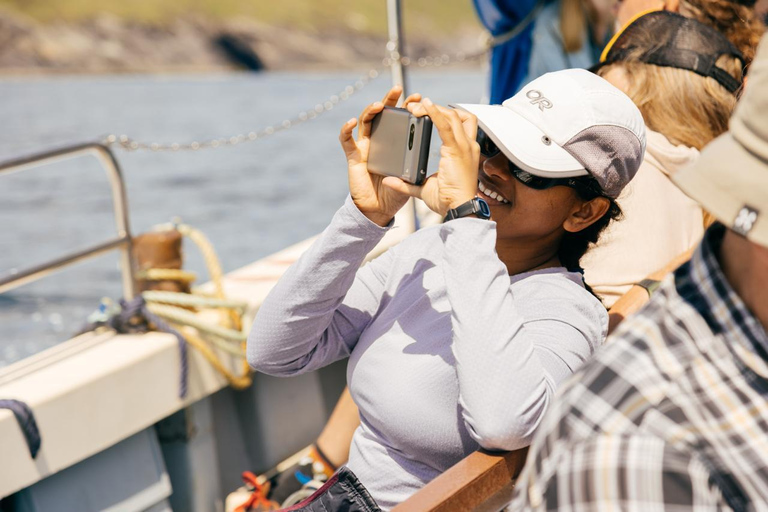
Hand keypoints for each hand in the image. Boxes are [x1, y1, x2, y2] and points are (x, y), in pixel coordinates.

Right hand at [339, 87, 423, 225]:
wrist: (380, 209)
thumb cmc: (396, 192)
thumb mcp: (412, 174)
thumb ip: (419, 161)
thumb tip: (430, 146)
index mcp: (395, 142)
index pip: (401, 118)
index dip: (408, 106)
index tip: (418, 97)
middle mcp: (380, 140)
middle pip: (383, 113)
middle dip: (390, 99)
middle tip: (398, 89)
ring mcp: (366, 146)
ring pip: (366, 121)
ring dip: (371, 110)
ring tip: (379, 104)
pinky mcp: (354, 157)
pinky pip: (346, 140)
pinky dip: (346, 130)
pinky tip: (351, 122)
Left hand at [384, 98, 479, 216]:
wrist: (459, 209)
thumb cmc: (447, 201)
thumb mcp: (424, 188)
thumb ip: (407, 184)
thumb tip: (389, 181)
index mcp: (464, 153)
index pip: (459, 126)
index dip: (445, 115)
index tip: (428, 113)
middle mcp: (468, 147)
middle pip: (458, 116)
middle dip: (437, 108)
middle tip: (417, 108)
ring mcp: (465, 147)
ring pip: (452, 116)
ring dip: (434, 108)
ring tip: (416, 107)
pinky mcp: (458, 149)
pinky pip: (446, 125)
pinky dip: (435, 113)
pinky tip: (425, 106)